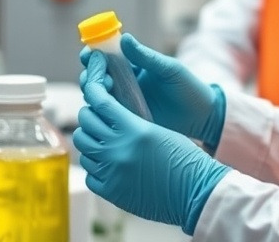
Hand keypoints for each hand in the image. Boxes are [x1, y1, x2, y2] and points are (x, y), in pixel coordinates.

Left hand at [73, 52, 230, 233]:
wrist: (195, 191)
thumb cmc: (184, 157)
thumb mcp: (159, 131)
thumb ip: (131, 122)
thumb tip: (108, 114)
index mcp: (133, 129)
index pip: (100, 102)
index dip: (93, 90)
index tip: (93, 86)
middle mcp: (118, 149)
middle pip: (86, 123)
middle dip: (89, 115)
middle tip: (96, 114)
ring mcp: (111, 172)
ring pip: (83, 148)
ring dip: (90, 140)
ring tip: (101, 139)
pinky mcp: (110, 191)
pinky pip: (88, 173)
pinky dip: (95, 165)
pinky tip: (107, 163)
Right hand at [80, 34, 225, 148]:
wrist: (202, 117)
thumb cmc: (188, 88)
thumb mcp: (168, 70)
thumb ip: (146, 57)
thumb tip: (124, 38)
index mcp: (134, 67)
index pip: (108, 57)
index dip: (94, 54)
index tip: (88, 53)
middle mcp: (126, 84)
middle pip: (98, 77)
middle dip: (90, 74)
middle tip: (95, 75)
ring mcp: (126, 103)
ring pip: (99, 96)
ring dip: (94, 91)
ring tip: (105, 89)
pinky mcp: (128, 120)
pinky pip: (109, 115)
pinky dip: (101, 111)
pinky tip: (103, 109)